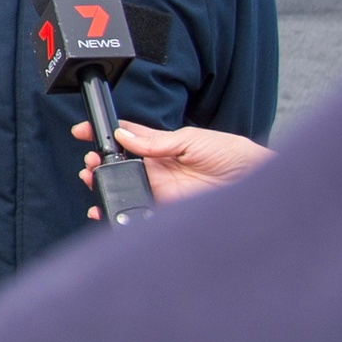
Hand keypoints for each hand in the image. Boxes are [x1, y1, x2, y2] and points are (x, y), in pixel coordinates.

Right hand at [72, 119, 271, 212]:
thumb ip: (157, 142)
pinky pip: (139, 210)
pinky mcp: (168, 209)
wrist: (257, 183)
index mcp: (164, 144)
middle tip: (89, 160)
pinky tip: (108, 206)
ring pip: (125, 186)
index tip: (84, 131)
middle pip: (120, 164)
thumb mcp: (193, 139)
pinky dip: (121, 209)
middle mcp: (160, 167)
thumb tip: (126, 136)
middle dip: (100, 161)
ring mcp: (162, 189)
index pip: (128, 136)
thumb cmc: (233, 155)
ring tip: (91, 179)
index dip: (106, 133)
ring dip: (105, 183)